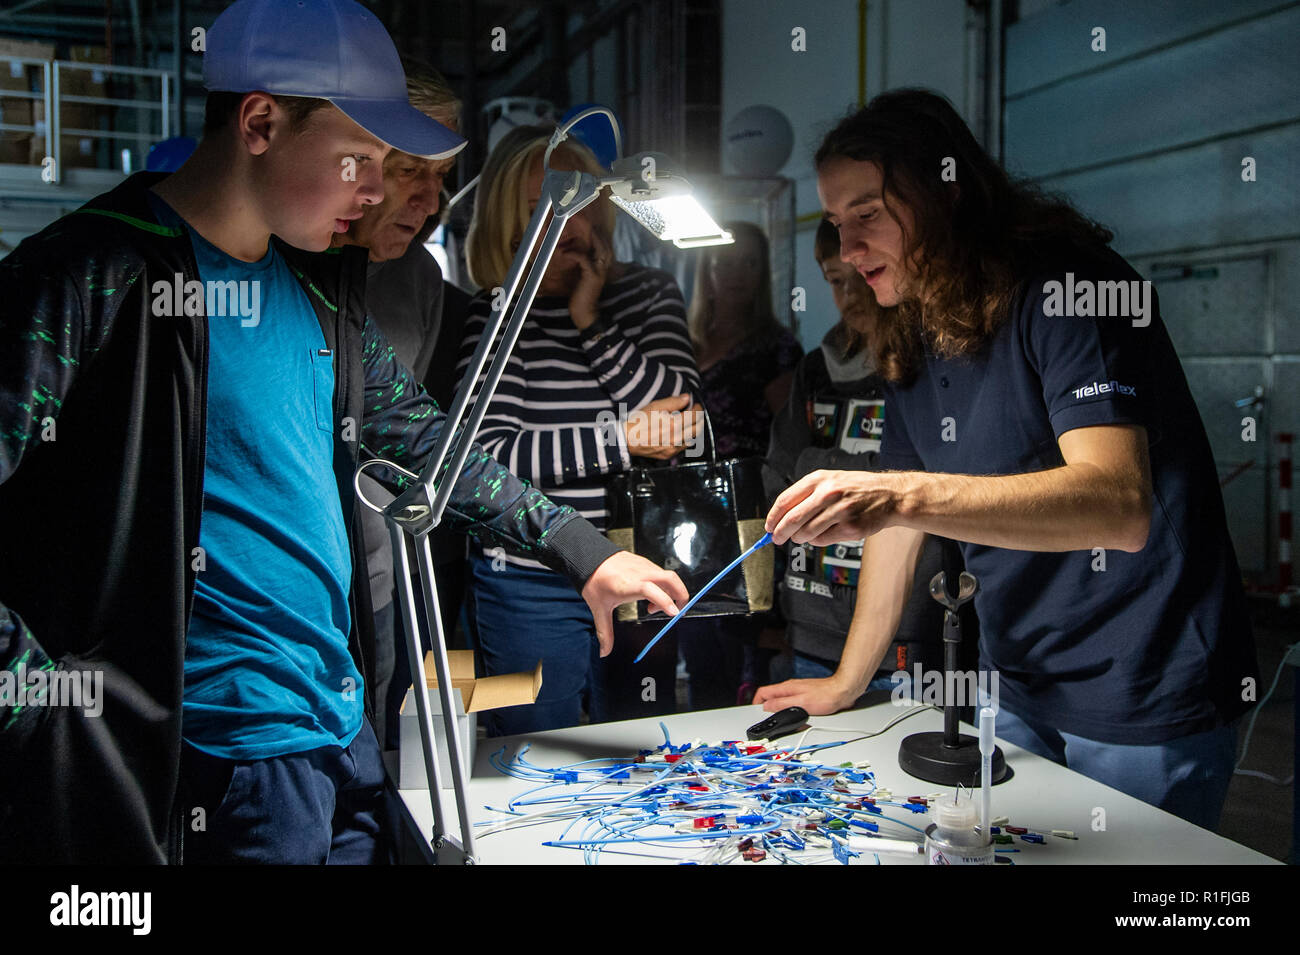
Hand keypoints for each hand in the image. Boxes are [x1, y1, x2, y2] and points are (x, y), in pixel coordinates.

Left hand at [568, 231, 611, 329]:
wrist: (585, 313)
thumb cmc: (582, 296)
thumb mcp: (584, 278)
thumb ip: (585, 266)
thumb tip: (577, 254)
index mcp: (603, 269)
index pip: (606, 248)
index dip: (600, 237)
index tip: (592, 227)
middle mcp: (604, 269)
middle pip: (606, 246)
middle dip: (598, 233)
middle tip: (588, 222)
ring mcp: (599, 272)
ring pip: (600, 249)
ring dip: (591, 239)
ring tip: (582, 232)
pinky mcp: (591, 277)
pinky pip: (584, 259)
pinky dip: (574, 254)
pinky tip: (565, 253)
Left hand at [581, 551, 688, 656]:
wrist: (589, 558)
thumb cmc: (595, 581)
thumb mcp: (599, 609)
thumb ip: (605, 632)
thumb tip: (604, 652)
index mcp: (629, 585)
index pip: (652, 590)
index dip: (665, 601)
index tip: (674, 613)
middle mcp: (641, 573)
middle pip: (671, 580)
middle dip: (681, 595)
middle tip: (676, 612)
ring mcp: (645, 566)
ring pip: (668, 578)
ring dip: (669, 593)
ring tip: (651, 607)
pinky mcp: (646, 563)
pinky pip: (661, 574)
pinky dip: (663, 586)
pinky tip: (649, 595)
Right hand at [625, 394, 701, 459]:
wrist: (626, 440)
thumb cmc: (638, 422)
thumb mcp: (654, 407)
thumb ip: (673, 402)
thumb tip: (686, 398)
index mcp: (673, 424)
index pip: (695, 415)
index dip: (698, 409)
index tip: (696, 406)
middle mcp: (676, 438)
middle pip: (698, 428)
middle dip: (699, 420)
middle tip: (696, 414)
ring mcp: (673, 448)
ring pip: (693, 438)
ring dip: (693, 429)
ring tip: (687, 423)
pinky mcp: (669, 454)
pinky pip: (683, 447)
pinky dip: (685, 439)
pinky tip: (679, 433)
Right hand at [752, 675, 862, 714]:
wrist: (843, 691)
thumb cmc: (826, 696)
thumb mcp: (801, 703)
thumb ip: (782, 704)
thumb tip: (767, 707)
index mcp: (787, 688)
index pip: (764, 692)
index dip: (756, 702)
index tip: (755, 712)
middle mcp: (791, 688)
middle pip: (771, 696)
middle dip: (766, 707)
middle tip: (766, 718)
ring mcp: (798, 691)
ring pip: (781, 700)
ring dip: (778, 709)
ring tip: (779, 719)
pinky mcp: (806, 696)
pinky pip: (792, 702)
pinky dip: (789, 709)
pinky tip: (794, 715)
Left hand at [766, 469, 900, 545]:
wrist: (889, 495)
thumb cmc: (857, 489)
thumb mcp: (830, 480)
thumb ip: (807, 495)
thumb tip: (782, 517)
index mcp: (819, 479)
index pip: (785, 500)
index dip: (773, 516)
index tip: (769, 526)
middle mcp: (828, 493)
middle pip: (792, 519)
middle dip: (780, 533)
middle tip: (776, 539)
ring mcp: (840, 511)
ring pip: (806, 533)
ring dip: (800, 538)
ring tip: (802, 536)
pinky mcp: (850, 527)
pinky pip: (823, 540)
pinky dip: (818, 541)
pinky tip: (824, 534)